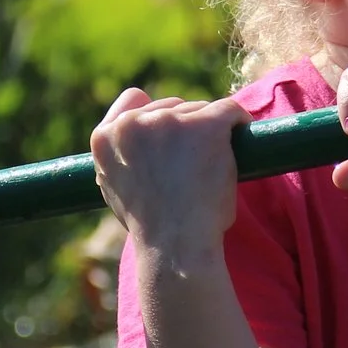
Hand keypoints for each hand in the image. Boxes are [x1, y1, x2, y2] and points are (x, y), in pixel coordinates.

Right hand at [89, 88, 246, 260]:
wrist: (177, 247)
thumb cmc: (154, 230)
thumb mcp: (116, 190)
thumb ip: (122, 160)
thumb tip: (138, 148)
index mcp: (105, 138)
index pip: (133, 100)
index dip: (156, 113)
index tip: (172, 132)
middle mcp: (132, 123)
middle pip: (172, 107)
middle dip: (186, 129)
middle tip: (197, 164)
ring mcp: (169, 120)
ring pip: (200, 111)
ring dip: (209, 134)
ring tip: (211, 171)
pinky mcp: (206, 123)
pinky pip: (229, 110)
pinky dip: (238, 122)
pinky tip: (243, 136)